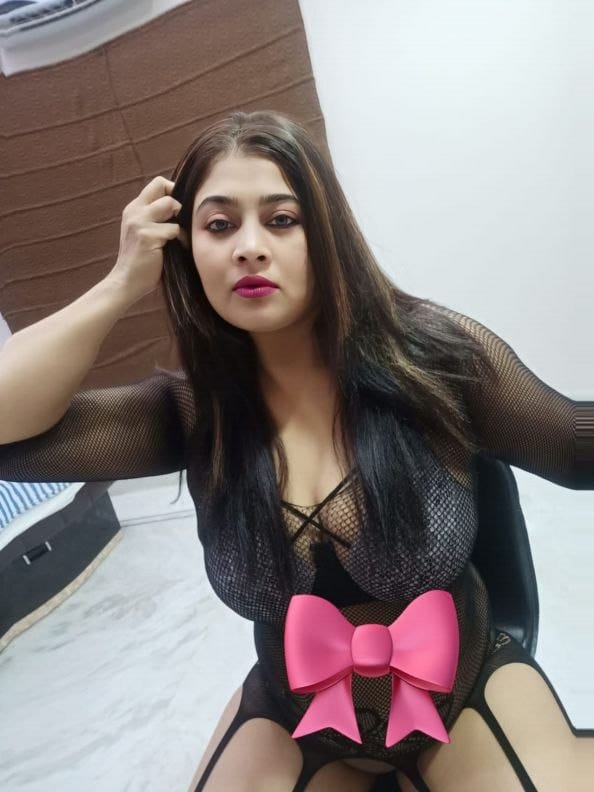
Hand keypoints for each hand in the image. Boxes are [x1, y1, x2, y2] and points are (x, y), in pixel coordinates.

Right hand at [107, 176, 183, 300]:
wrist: (126, 282)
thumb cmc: (141, 261)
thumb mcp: (144, 232)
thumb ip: (156, 218)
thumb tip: (181, 207)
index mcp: (134, 209)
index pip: (157, 184)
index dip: (172, 192)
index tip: (177, 211)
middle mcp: (134, 211)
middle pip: (163, 186)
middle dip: (176, 202)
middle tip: (177, 223)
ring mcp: (139, 222)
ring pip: (171, 205)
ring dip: (179, 222)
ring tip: (177, 239)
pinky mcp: (147, 235)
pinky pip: (175, 229)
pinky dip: (180, 240)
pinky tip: (175, 251)